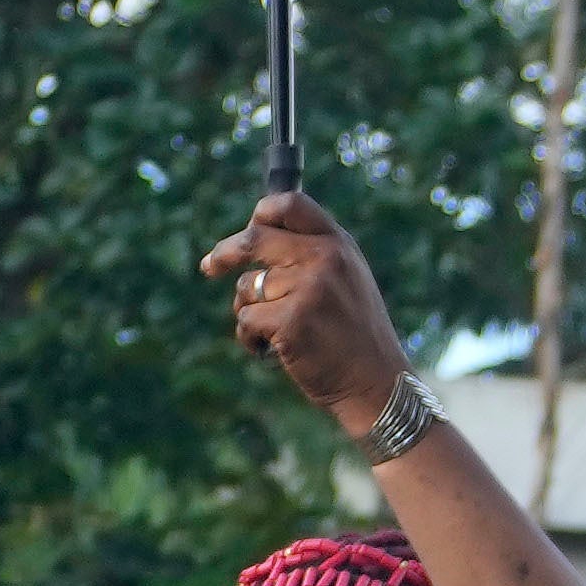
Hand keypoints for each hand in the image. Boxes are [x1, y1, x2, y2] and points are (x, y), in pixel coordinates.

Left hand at [203, 195, 415, 435]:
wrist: (376, 382)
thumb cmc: (354, 335)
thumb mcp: (346, 280)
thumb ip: (312, 254)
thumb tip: (254, 237)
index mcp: (338, 244)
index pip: (291, 204)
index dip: (261, 212)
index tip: (248, 227)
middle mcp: (324, 258)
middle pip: (254, 239)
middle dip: (225, 253)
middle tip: (209, 267)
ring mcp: (308, 288)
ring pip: (247, 287)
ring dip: (247, 311)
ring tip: (273, 332)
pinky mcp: (291, 320)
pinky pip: (246, 319)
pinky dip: (249, 338)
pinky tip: (271, 351)